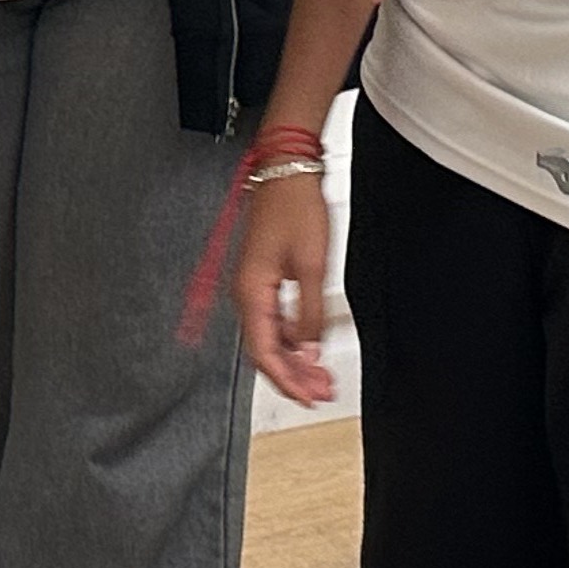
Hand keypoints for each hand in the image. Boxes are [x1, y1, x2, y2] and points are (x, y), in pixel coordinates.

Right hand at [231, 177, 334, 405]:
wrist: (287, 171)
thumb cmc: (295, 208)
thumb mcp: (312, 266)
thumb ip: (309, 313)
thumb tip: (310, 349)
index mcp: (251, 292)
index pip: (264, 352)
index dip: (287, 380)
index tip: (309, 396)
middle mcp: (246, 293)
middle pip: (264, 350)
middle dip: (292, 376)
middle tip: (322, 392)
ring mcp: (253, 286)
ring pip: (270, 337)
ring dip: (294, 360)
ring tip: (320, 376)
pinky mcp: (263, 278)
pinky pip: (273, 320)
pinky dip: (293, 339)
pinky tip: (310, 347)